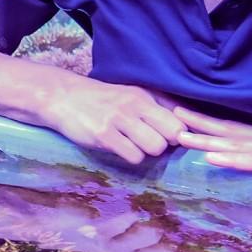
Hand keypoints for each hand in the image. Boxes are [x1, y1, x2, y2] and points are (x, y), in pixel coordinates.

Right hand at [37, 78, 190, 164]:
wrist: (63, 97)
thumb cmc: (102, 99)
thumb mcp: (131, 94)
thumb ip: (158, 105)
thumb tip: (187, 119)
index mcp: (143, 96)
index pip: (179, 120)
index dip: (177, 134)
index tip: (166, 137)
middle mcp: (134, 106)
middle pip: (172, 135)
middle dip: (164, 144)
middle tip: (149, 142)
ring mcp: (118, 120)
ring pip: (155, 147)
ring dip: (147, 152)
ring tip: (133, 145)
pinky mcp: (103, 135)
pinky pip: (133, 156)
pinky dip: (130, 157)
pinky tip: (120, 149)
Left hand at [174, 108, 251, 182]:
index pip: (236, 129)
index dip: (209, 123)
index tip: (184, 115)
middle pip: (228, 130)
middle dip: (197, 124)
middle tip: (167, 114)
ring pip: (236, 144)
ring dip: (206, 140)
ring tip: (178, 135)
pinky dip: (234, 159)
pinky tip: (214, 157)